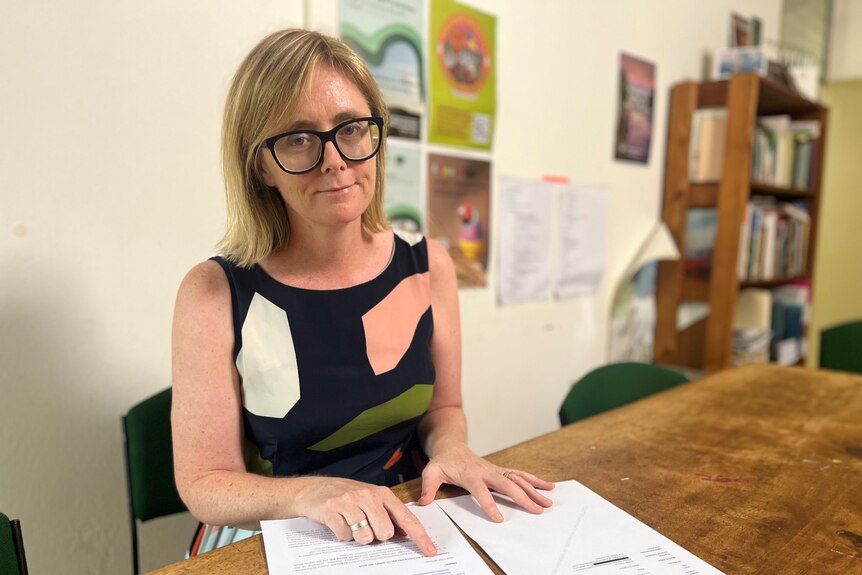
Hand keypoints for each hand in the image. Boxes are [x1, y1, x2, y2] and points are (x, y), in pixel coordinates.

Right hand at [294, 477, 436, 555]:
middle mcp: (368, 495)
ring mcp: (350, 502)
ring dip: (357, 537)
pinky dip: (343, 535)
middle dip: (376, 536)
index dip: (419, 537)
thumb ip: (388, 514)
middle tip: (365, 526)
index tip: (430, 551)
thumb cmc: (347, 495)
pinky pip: (345, 536)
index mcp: (382, 494)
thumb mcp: (371, 499)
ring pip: (365, 537)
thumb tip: (406, 534)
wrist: (313, 489)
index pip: (406, 518)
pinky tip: (339, 522)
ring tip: (350, 523)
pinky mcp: (332, 510)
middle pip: (385, 532)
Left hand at [417, 444, 554, 520]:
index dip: (489, 504)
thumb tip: (423, 503)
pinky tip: (548, 486)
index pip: (481, 490)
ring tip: (548, 501)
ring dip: (534, 490)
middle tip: (537, 511)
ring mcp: (496, 470)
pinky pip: (520, 475)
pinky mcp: (501, 471)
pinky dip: (534, 480)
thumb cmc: (442, 462)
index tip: (499, 519)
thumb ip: (428, 487)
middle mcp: (486, 471)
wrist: (451, 447)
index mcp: (470, 474)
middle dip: (523, 498)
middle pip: (507, 485)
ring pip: (518, 479)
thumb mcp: (430, 472)